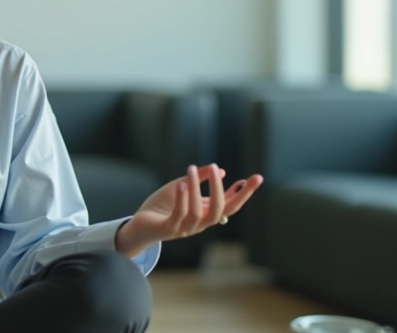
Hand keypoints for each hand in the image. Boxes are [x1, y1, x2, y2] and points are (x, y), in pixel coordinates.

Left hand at [116, 164, 263, 255]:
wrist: (139, 224)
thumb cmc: (161, 206)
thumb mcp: (180, 186)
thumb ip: (198, 180)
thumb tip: (219, 170)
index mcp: (206, 213)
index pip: (231, 204)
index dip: (244, 193)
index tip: (257, 177)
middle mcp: (200, 223)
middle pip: (221, 210)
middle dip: (223, 190)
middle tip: (217, 167)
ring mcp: (186, 228)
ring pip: (198, 211)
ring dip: (195, 188)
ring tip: (192, 169)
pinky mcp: (170, 229)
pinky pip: (179, 215)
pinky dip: (182, 199)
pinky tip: (182, 184)